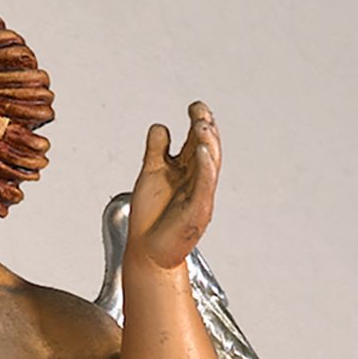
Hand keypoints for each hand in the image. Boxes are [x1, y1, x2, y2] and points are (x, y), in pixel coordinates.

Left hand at [125, 103, 220, 271]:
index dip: (199, 122)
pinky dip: (205, 168)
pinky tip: (202, 151)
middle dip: (206, 129)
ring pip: (210, 165)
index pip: (198, 141)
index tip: (194, 107)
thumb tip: (160, 126)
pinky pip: (204, 186)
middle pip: (208, 148)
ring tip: (201, 125)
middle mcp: (197, 180)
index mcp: (188, 170)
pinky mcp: (197, 210)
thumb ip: (156, 151)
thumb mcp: (151, 174)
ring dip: (207, 144)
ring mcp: (199, 194)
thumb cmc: (151, 216)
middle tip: (199, 111)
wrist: (147, 251)